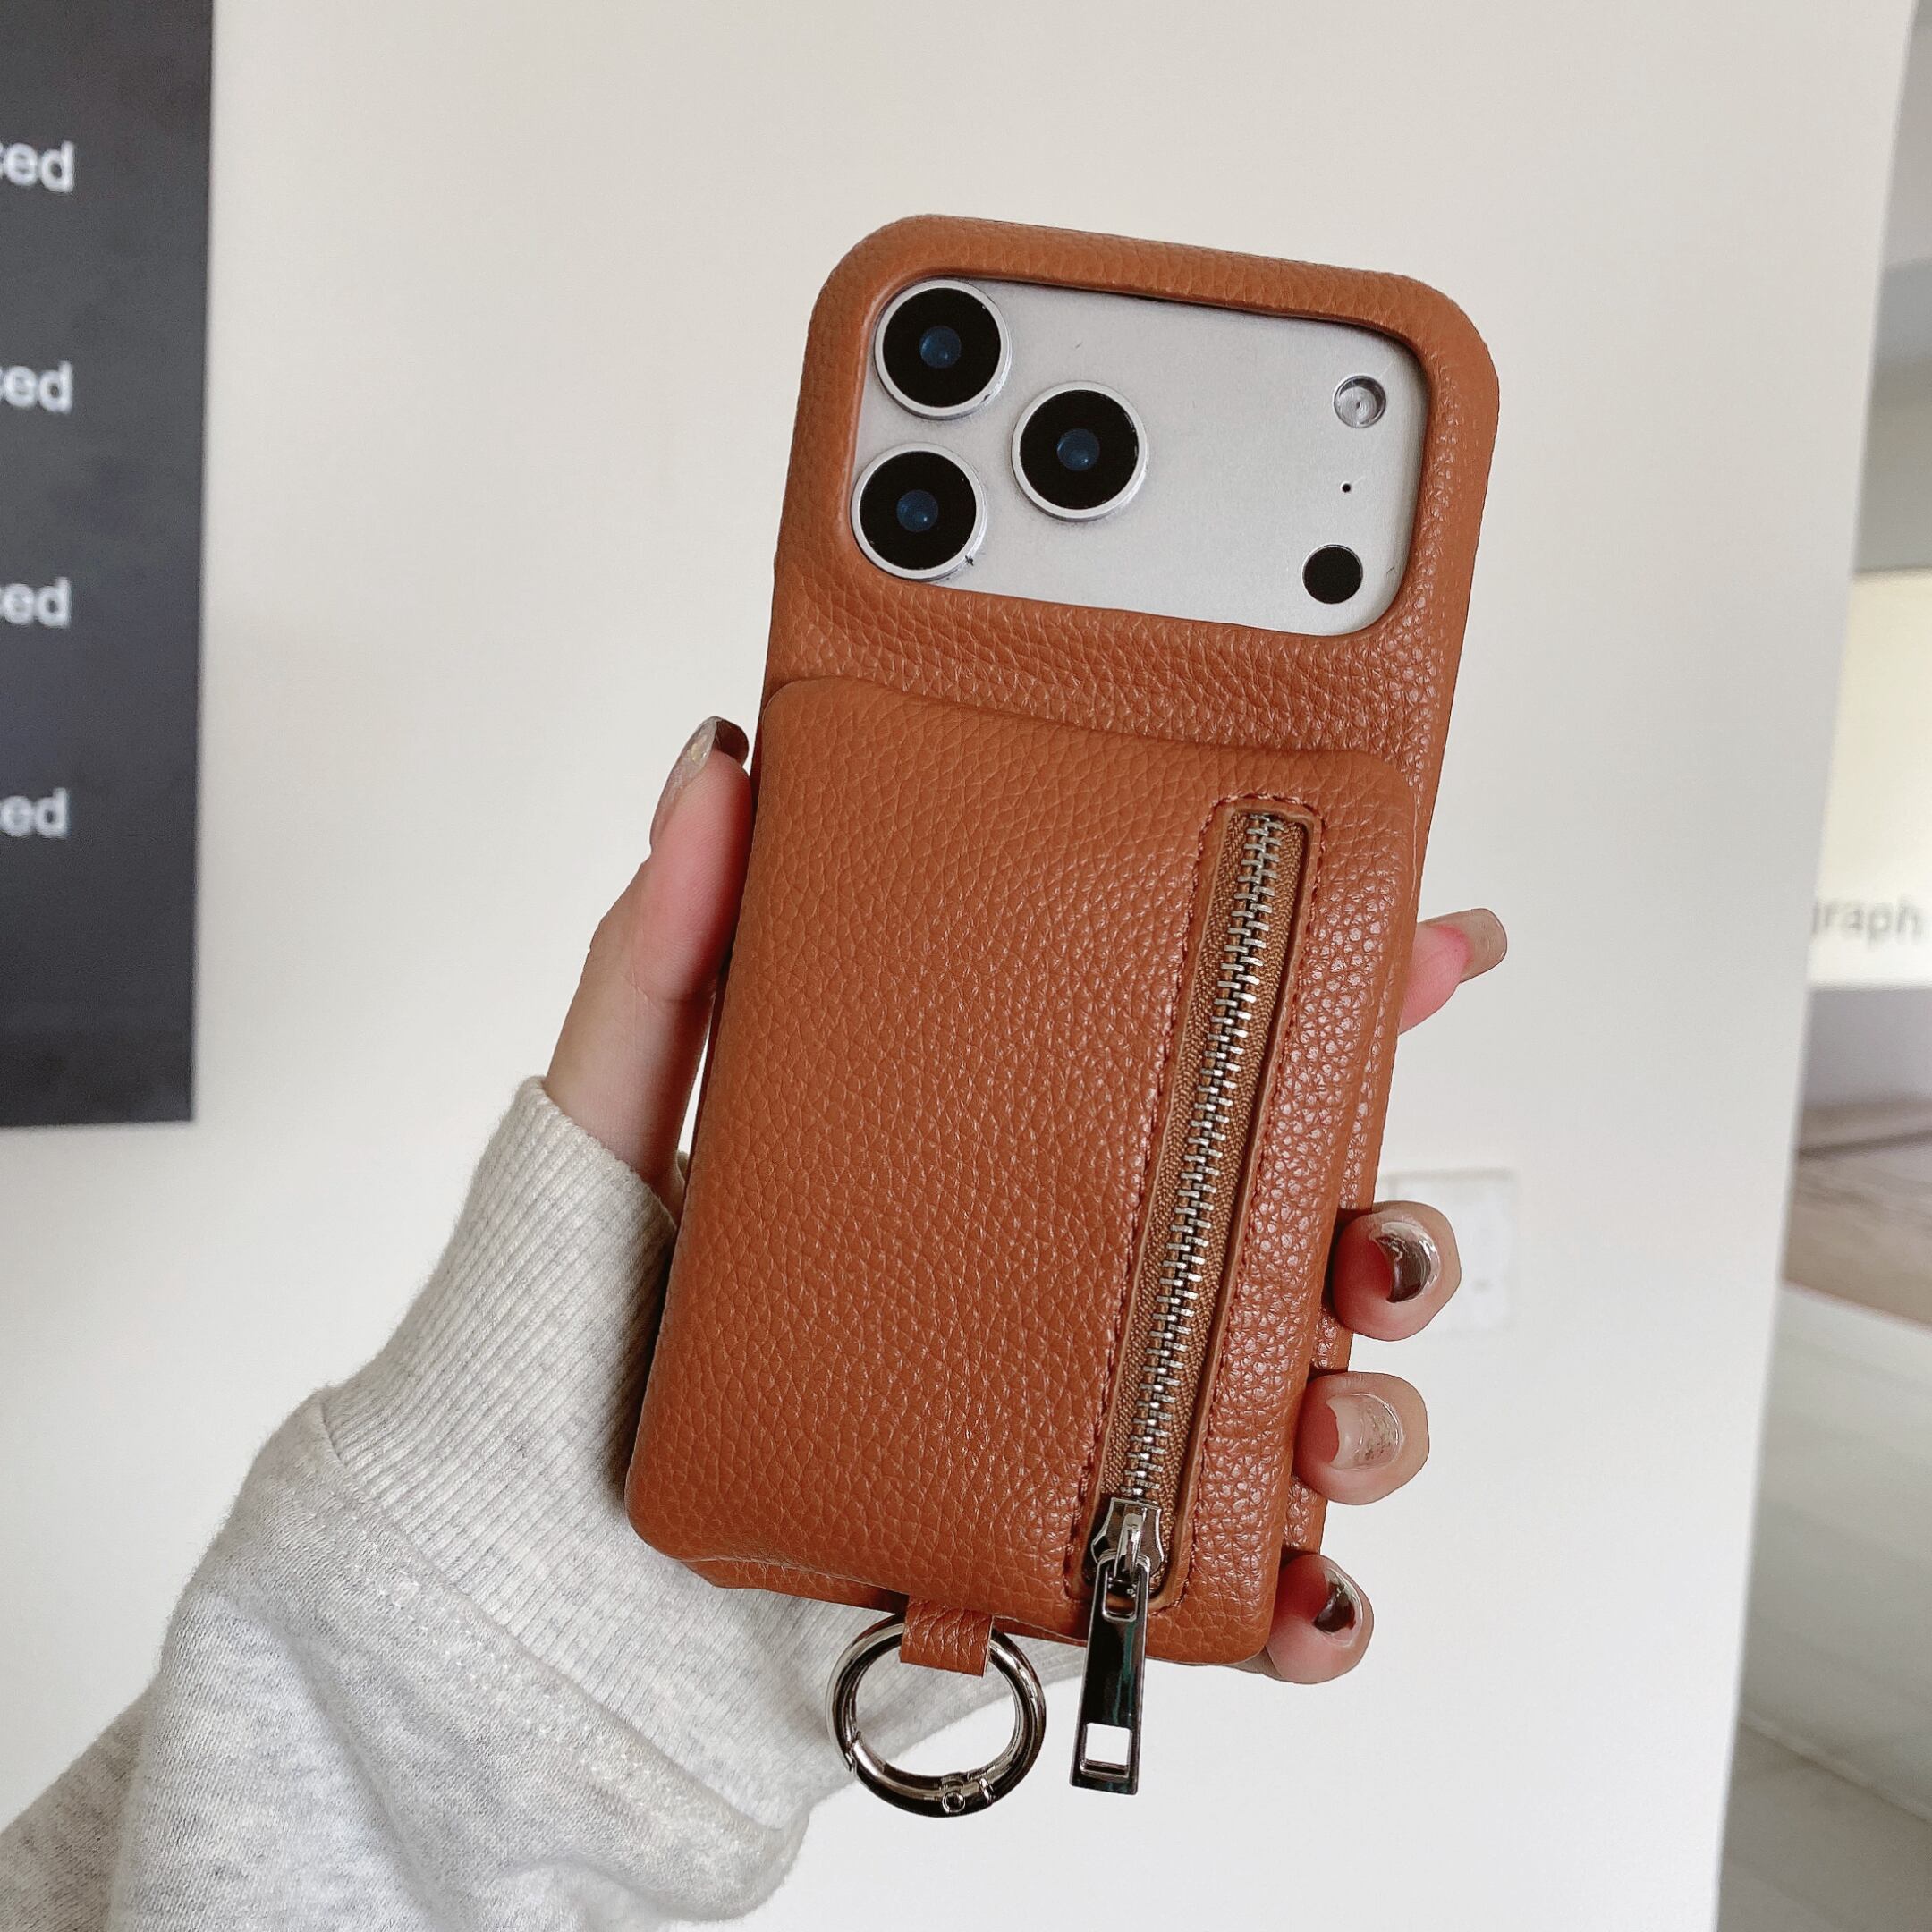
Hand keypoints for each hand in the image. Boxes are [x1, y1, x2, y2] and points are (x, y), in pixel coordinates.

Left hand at [547, 716, 1506, 1685]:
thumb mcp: (619, 1110)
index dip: (1344, 995)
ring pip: (1300, 1407)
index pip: (1201, 1051)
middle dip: (1393, 1231)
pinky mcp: (1069, 1566)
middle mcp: (1070, 1280)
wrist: (537, 1569)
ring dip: (1373, 1414)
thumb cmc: (579, 1330)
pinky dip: (1306, 1607)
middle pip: (1294, 1239)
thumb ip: (664, 948)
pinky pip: (1228, 1594)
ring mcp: (1084, 1427)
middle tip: (1378, 1240)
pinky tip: (1303, 1596)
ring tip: (1327, 1421)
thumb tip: (716, 764)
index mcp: (1006, 1150)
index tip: (1436, 940)